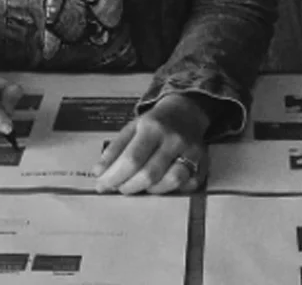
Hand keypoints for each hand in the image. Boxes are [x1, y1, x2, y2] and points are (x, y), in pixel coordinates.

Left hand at [92, 93, 209, 194]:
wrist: (186, 111)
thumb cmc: (156, 122)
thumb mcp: (131, 128)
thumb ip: (114, 150)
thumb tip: (98, 174)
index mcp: (153, 127)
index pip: (132, 159)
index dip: (114, 177)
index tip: (102, 186)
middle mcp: (174, 139)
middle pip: (149, 174)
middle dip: (129, 187)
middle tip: (121, 187)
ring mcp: (191, 151)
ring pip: (170, 182)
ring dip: (151, 190)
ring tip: (141, 183)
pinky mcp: (203, 163)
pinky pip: (187, 186)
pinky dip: (172, 190)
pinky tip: (162, 183)